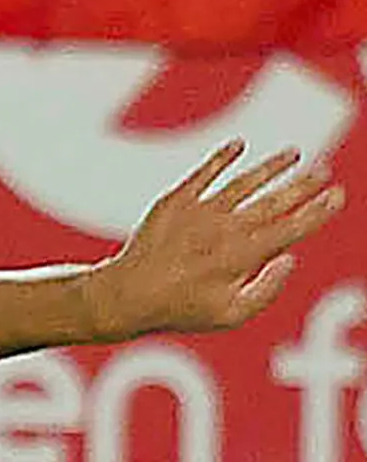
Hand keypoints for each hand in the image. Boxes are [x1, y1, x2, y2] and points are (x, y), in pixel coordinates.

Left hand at [87, 141, 343, 338]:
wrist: (123, 296)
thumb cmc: (178, 310)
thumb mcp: (229, 315)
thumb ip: (266, 290)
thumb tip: (291, 259)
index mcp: (242, 256)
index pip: (291, 227)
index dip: (317, 211)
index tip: (337, 195)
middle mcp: (225, 228)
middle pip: (274, 200)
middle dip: (303, 185)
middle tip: (324, 170)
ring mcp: (200, 212)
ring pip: (245, 182)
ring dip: (272, 166)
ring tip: (294, 154)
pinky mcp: (175, 201)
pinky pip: (204, 173)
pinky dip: (222, 157)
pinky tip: (239, 145)